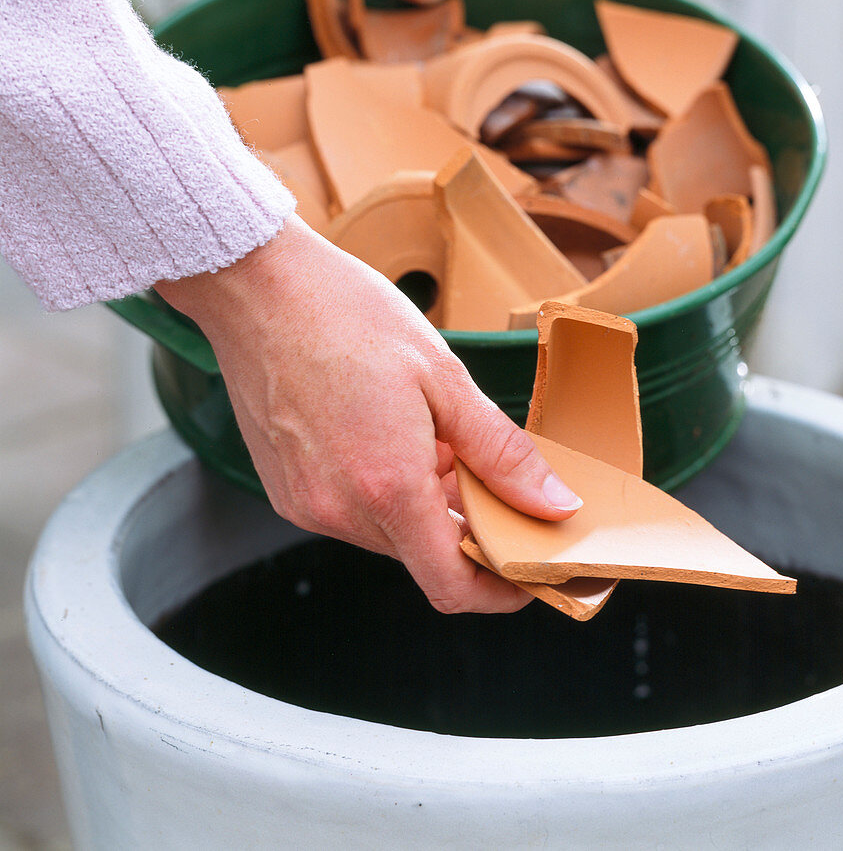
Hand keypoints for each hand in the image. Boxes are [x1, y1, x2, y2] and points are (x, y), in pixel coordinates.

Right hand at [155, 216, 582, 613]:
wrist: (254, 286)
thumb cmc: (346, 315)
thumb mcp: (442, 376)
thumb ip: (500, 452)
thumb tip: (553, 504)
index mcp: (387, 487)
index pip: (451, 586)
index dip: (499, 590)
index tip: (528, 572)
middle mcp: (337, 510)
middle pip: (421, 555)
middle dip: (464, 526)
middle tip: (484, 466)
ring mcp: (303, 503)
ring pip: (386, 532)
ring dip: (422, 503)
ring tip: (428, 433)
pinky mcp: (283, 488)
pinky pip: (349, 511)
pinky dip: (382, 490)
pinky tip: (386, 431)